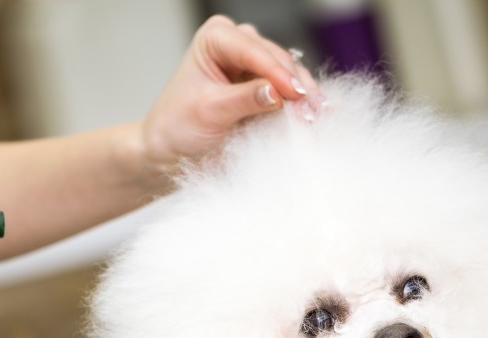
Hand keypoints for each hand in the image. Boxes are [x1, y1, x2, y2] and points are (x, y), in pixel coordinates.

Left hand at [140, 16, 320, 172]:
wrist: (171, 150)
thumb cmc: (178, 125)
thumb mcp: (210, 111)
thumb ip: (245, 100)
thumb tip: (279, 94)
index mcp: (216, 38)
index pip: (253, 51)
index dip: (276, 72)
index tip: (296, 94)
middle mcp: (238, 44)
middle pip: (276, 59)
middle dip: (295, 85)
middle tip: (312, 111)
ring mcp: (253, 64)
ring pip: (288, 73)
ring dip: (303, 95)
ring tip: (317, 116)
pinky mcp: (264, 86)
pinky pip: (288, 91)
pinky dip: (300, 104)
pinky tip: (315, 115)